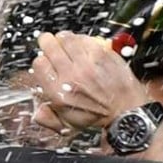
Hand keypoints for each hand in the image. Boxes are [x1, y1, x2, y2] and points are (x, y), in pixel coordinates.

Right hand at [30, 31, 149, 132]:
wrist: (126, 111)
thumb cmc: (98, 117)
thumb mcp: (66, 124)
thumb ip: (47, 118)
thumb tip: (36, 111)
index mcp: (58, 92)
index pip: (39, 64)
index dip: (40, 60)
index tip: (44, 62)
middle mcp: (71, 76)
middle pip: (50, 47)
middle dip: (47, 43)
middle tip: (48, 42)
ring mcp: (88, 64)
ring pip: (66, 39)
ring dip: (62, 38)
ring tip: (62, 40)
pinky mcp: (103, 55)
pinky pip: (85, 39)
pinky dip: (80, 38)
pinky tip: (80, 43)